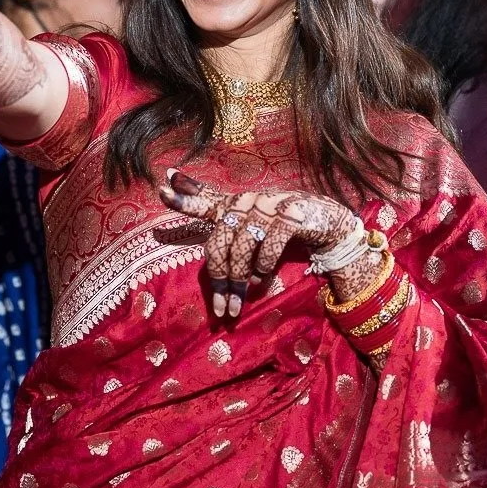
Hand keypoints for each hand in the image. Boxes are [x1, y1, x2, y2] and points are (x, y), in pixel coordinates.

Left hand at [158, 169, 355, 319]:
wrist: (324, 222)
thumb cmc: (276, 225)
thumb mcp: (243, 222)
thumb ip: (209, 206)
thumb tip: (168, 181)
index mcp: (233, 203)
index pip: (205, 201)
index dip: (184, 198)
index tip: (161, 191)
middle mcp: (248, 199)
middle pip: (221, 240)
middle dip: (220, 278)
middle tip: (221, 306)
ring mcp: (271, 204)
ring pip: (244, 246)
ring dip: (240, 279)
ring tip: (240, 300)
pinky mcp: (293, 214)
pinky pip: (270, 245)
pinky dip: (263, 267)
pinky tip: (261, 280)